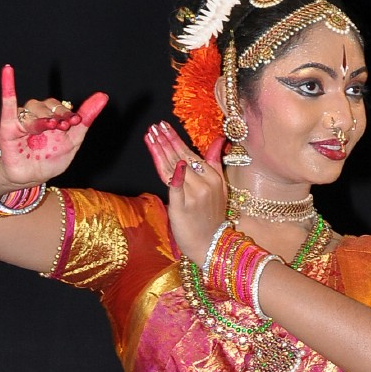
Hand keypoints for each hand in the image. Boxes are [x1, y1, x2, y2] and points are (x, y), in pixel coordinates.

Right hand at [0, 64, 107, 191]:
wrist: (31, 179)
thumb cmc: (49, 160)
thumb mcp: (73, 141)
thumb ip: (86, 118)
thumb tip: (103, 96)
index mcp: (52, 117)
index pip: (60, 107)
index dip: (68, 113)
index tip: (75, 122)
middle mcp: (37, 115)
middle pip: (46, 105)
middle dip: (57, 115)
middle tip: (62, 127)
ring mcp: (22, 119)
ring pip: (32, 108)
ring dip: (42, 118)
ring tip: (49, 127)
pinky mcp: (8, 125)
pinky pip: (7, 102)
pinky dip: (7, 85)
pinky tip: (8, 70)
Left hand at [143, 120, 226, 262]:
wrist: (210, 245)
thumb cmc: (211, 218)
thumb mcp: (220, 189)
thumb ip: (215, 163)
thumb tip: (219, 140)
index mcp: (213, 178)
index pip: (190, 154)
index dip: (175, 139)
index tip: (164, 126)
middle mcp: (204, 184)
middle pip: (180, 157)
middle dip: (166, 141)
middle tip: (154, 127)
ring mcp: (194, 195)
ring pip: (173, 169)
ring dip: (160, 151)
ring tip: (150, 136)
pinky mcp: (182, 207)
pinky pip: (174, 186)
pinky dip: (171, 173)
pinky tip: (163, 159)